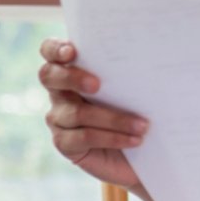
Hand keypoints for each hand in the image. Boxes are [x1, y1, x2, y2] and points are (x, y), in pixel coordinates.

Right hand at [39, 37, 148, 189]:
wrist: (143, 151)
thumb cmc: (139, 109)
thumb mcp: (136, 87)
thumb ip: (130, 70)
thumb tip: (149, 56)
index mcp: (72, 69)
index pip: (50, 51)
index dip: (55, 49)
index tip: (71, 52)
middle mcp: (59, 91)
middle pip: (49, 76)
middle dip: (72, 77)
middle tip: (97, 84)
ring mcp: (58, 118)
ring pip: (77, 113)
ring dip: (113, 118)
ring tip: (142, 125)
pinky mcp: (64, 143)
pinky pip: (84, 137)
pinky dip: (112, 138)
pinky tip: (135, 140)